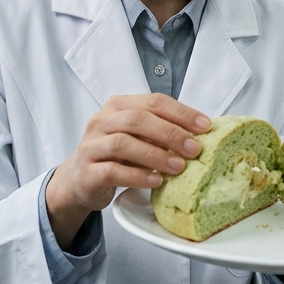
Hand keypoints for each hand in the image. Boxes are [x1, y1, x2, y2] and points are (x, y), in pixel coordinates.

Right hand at [46, 93, 209, 247]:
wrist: (78, 180)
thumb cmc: (115, 156)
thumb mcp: (136, 137)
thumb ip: (160, 131)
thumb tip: (200, 134)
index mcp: (117, 106)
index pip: (153, 101)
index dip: (181, 113)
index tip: (205, 127)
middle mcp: (101, 121)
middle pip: (138, 120)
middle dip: (171, 133)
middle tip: (194, 149)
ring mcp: (91, 146)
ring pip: (123, 144)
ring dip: (155, 155)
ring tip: (179, 167)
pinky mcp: (87, 172)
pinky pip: (113, 171)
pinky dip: (137, 176)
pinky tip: (156, 182)